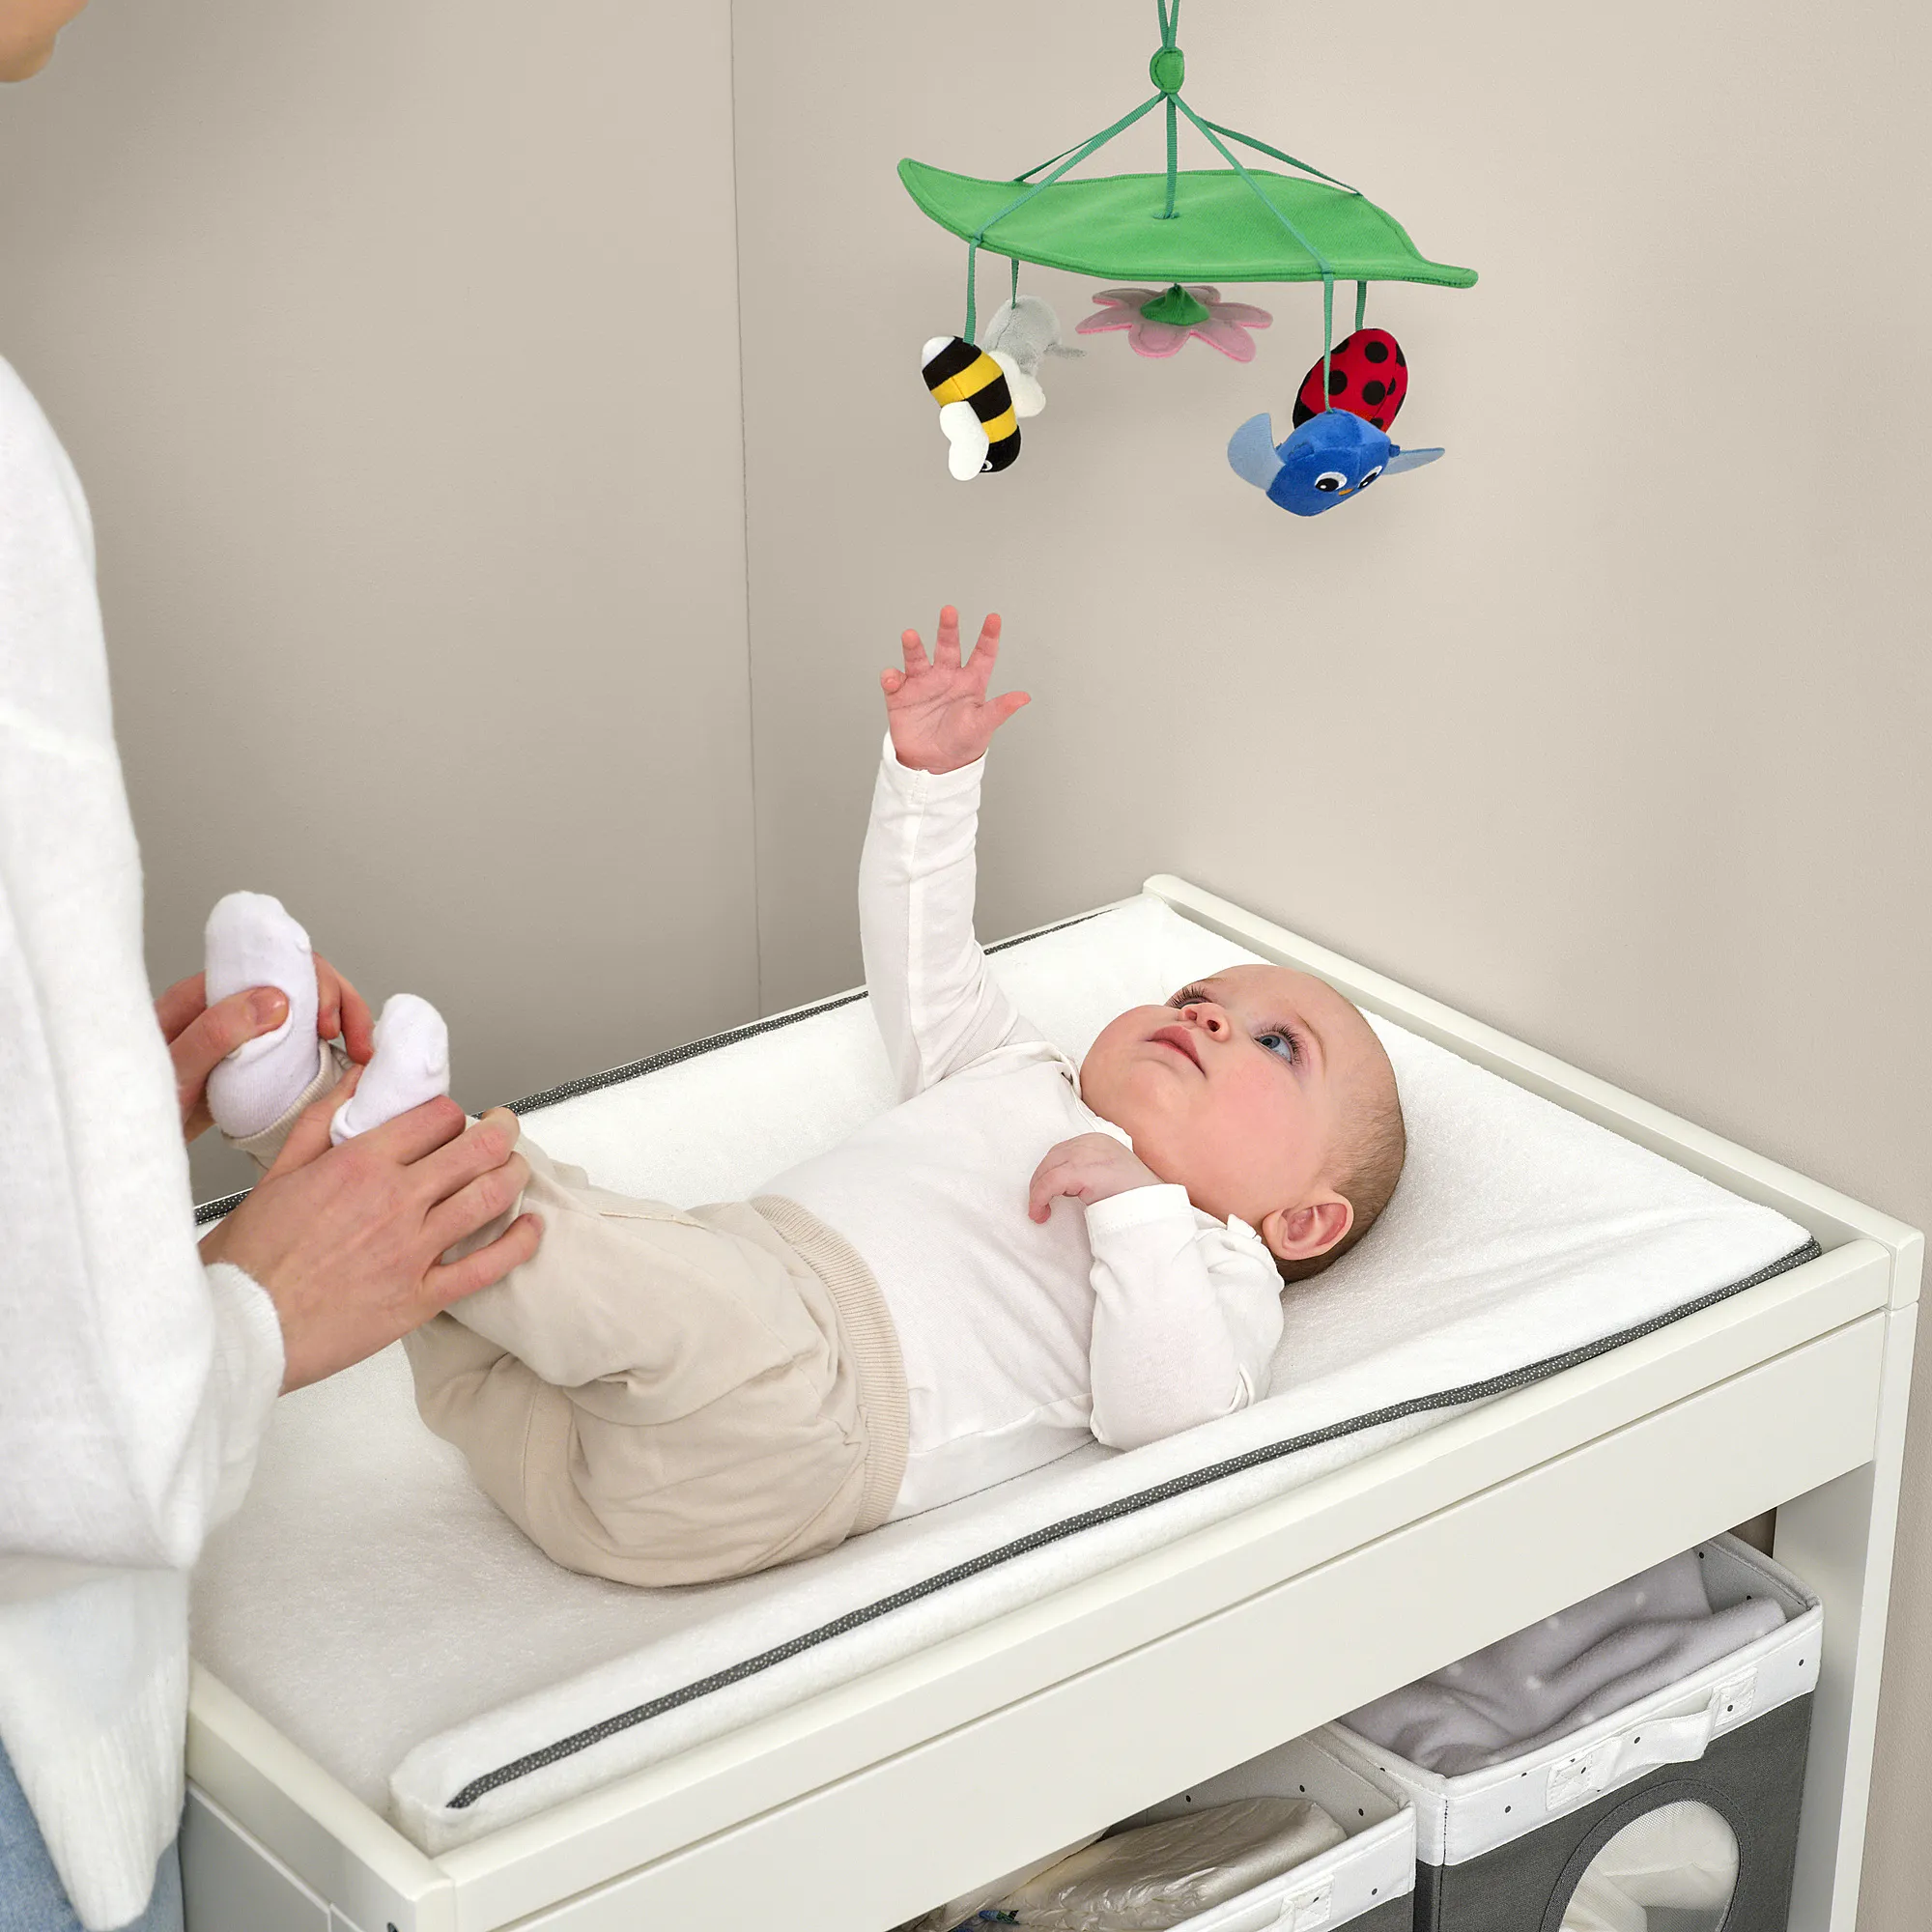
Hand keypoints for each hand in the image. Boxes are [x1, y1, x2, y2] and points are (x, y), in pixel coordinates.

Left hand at [156, 952, 375, 1141]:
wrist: (123, 1140)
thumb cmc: (134, 1102)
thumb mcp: (174, 1069)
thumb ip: (217, 1031)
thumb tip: (276, 999)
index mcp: (205, 995)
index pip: (277, 965)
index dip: (317, 986)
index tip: (331, 1024)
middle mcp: (228, 1008)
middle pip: (300, 983)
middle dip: (340, 1003)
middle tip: (356, 1039)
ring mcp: (242, 1034)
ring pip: (304, 1012)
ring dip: (341, 1024)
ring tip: (359, 1051)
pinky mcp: (251, 1063)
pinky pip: (297, 1045)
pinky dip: (327, 1050)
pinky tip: (341, 1065)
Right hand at [199, 1072, 541, 1390]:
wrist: (240, 1327)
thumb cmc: (250, 1257)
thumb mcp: (278, 1172)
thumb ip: (323, 1120)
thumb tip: (357, 1078)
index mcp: (361, 1163)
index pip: (437, 1116)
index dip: (453, 1114)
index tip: (453, 1121)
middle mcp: (395, 1200)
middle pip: (477, 1150)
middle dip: (501, 1132)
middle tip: (504, 1129)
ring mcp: (413, 1250)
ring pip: (489, 1197)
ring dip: (513, 1175)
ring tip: (515, 1167)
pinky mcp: (421, 1297)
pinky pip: (487, 1266)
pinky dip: (519, 1242)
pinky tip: (531, 1227)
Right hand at [881, 605, 1029, 773]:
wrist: (933, 765)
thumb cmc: (962, 742)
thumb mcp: (983, 726)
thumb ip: (1000, 709)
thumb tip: (1024, 697)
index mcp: (971, 681)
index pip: (982, 654)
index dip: (988, 636)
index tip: (994, 618)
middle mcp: (946, 676)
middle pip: (948, 646)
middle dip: (948, 629)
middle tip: (949, 611)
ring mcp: (923, 683)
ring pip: (917, 658)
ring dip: (913, 647)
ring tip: (910, 636)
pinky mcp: (901, 695)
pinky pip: (893, 680)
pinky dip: (891, 677)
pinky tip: (892, 679)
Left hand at [1028, 1134, 1163, 1222]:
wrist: (1152, 1205)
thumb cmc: (1135, 1195)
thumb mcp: (1111, 1173)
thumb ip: (1091, 1170)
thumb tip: (1067, 1186)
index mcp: (1099, 1140)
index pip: (1062, 1151)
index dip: (1050, 1173)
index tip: (1048, 1194)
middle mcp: (1090, 1142)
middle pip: (1052, 1158)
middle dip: (1041, 1182)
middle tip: (1039, 1205)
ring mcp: (1085, 1154)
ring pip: (1047, 1170)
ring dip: (1038, 1192)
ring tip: (1040, 1212)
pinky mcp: (1080, 1171)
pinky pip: (1049, 1183)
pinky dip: (1039, 1198)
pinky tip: (1040, 1213)